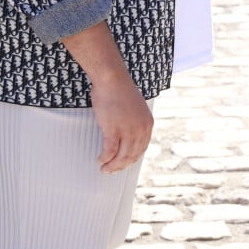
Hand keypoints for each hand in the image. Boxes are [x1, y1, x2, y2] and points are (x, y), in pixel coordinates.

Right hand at [62, 22, 153, 173]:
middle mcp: (141, 129)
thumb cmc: (118, 89)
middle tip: (112, 171)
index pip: (141, 148)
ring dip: (113, 165)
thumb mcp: (134, 107)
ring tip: (105, 169)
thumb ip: (133, 121)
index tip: (123, 163)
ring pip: (122, 156)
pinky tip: (100, 160)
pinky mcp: (114, 129)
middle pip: (132, 155)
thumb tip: (126, 132)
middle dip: (121, 166)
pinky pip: (109, 150)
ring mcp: (128, 130)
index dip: (131, 158)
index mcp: (148, 124)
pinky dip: (105, 158)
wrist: (111, 77)